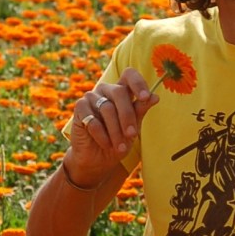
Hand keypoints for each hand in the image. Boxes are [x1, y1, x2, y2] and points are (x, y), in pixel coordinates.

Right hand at [66, 69, 158, 186]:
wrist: (98, 160)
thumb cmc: (117, 141)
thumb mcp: (133, 128)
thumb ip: (140, 111)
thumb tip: (155, 97)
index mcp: (121, 91)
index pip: (129, 75)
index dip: (138, 83)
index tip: (146, 97)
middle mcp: (106, 90)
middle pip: (120, 92)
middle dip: (128, 116)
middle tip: (132, 135)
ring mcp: (91, 97)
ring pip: (107, 108)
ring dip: (116, 131)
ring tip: (120, 147)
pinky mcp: (79, 108)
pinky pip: (93, 120)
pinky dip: (101, 135)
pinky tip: (106, 144)